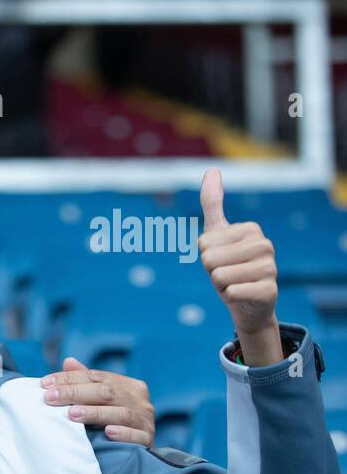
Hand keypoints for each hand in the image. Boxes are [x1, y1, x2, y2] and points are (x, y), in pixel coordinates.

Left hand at [41, 358, 156, 446]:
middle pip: (106, 392)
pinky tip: (108, 433)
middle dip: (75, 393)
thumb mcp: (100, 400)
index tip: (45, 384)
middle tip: (50, 398)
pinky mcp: (148, 440)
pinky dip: (123, 433)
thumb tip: (68, 361)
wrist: (137, 450)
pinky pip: (137, 436)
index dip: (69, 379)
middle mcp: (139, 400)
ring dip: (95, 413)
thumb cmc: (113, 421)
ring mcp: (146, 420)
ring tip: (71, 414)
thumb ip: (86, 381)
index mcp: (128, 385)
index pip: (95, 377)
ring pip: (120, 412)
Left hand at [198, 168, 282, 364]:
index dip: (206, 256)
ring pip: (218, 276)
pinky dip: (230, 297)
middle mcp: (265, 245)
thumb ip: (213, 203)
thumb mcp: (217, 234)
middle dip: (211, 272)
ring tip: (234, 284)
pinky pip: (231, 292)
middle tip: (227, 274)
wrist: (249, 304)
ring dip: (221, 285)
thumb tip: (211, 170)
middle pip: (209, 259)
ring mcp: (270, 268)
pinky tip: (242, 296)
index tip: (222, 260)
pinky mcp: (269, 290)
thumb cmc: (229, 266)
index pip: (203, 243)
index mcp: (251, 229)